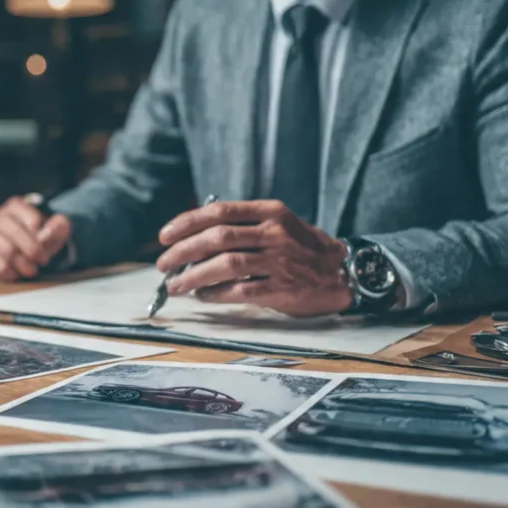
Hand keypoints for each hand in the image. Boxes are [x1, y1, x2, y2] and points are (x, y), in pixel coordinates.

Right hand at [0, 196, 71, 280]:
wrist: (30, 246)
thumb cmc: (42, 234)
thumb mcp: (57, 227)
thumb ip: (58, 225)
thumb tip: (48, 231)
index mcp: (16, 205)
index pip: (32, 220)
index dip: (43, 235)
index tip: (46, 241)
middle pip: (16, 233)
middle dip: (33, 250)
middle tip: (43, 259)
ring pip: (6, 250)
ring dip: (23, 263)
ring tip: (32, 268)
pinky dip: (11, 272)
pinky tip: (18, 271)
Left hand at [156, 200, 351, 316]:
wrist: (344, 273)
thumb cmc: (302, 249)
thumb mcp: (279, 224)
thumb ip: (243, 226)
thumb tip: (192, 239)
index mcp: (271, 212)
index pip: (219, 211)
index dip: (186, 223)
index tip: (164, 237)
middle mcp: (275, 233)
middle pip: (217, 238)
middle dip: (182, 252)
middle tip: (163, 264)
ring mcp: (280, 261)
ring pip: (225, 265)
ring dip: (193, 276)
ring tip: (176, 285)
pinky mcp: (283, 289)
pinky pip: (240, 291)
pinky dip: (215, 294)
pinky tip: (202, 296)